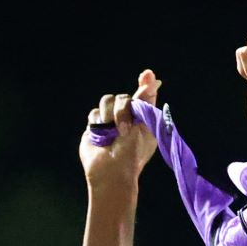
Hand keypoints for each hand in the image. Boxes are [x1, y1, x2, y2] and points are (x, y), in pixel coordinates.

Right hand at [81, 71, 161, 185]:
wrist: (111, 171)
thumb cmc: (132, 153)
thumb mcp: (143, 126)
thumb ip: (145, 101)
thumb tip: (152, 77)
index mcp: (142, 118)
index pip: (145, 95)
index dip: (145, 84)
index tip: (146, 75)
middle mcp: (127, 117)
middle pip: (122, 96)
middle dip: (122, 109)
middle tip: (125, 128)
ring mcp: (110, 121)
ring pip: (106, 101)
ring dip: (109, 115)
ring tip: (112, 133)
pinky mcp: (96, 127)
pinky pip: (94, 113)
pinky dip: (98, 123)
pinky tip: (101, 136)